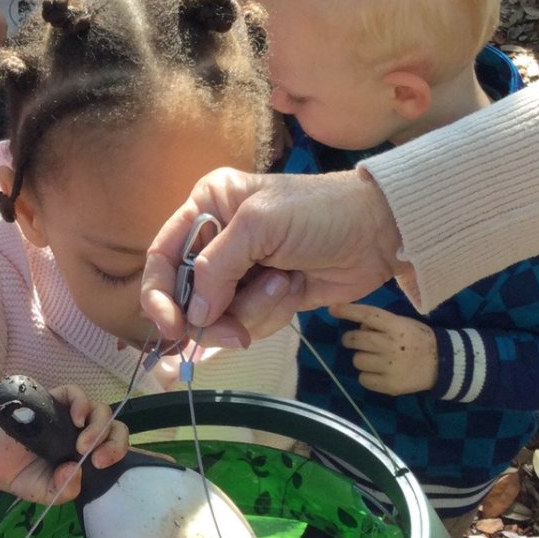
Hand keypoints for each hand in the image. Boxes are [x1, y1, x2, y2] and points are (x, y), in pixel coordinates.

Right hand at [0, 383, 128, 504]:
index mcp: (89, 455)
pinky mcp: (53, 400)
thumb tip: (73, 471)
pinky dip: (81, 402)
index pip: (115, 447)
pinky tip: (76, 418)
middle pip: (114, 427)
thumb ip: (63, 489)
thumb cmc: (24, 475)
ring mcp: (69, 415)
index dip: (117, 451)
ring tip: (82, 444)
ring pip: (99, 410)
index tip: (101, 464)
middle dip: (113, 441)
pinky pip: (74, 393)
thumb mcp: (46, 493)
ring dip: (98, 426)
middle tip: (97, 458)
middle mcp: (84, 433)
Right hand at [141, 168, 410, 348]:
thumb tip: (194, 315)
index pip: (162, 256)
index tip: (172, 327)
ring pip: (220, 315)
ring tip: (286, 282)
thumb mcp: (261, 226)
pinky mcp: (266, 296)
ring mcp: (242, 271)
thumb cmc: (319, 212)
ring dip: (255, 308)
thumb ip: (217, 267)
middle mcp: (218, 239)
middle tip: (236, 331)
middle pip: (187, 296)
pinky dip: (272, 312)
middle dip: (214, 315)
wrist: (379, 232)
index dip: (159, 295)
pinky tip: (295, 288)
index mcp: (207, 206)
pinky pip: (249, 322)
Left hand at [333, 302, 437, 394]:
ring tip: (376, 360)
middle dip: (350, 340)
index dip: (349, 311)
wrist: (442, 364)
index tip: (333, 308)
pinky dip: (368, 376)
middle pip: (355, 340)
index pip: (368, 315)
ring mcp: (389, 366)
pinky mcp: (389, 384)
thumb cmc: (419, 340)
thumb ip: (381, 324)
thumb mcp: (403, 324)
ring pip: (357, 361)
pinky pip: (363, 379)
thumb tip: (358, 327)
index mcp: (396, 326)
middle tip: (356, 342)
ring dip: (362, 359)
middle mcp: (390, 345)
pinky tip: (380, 372)